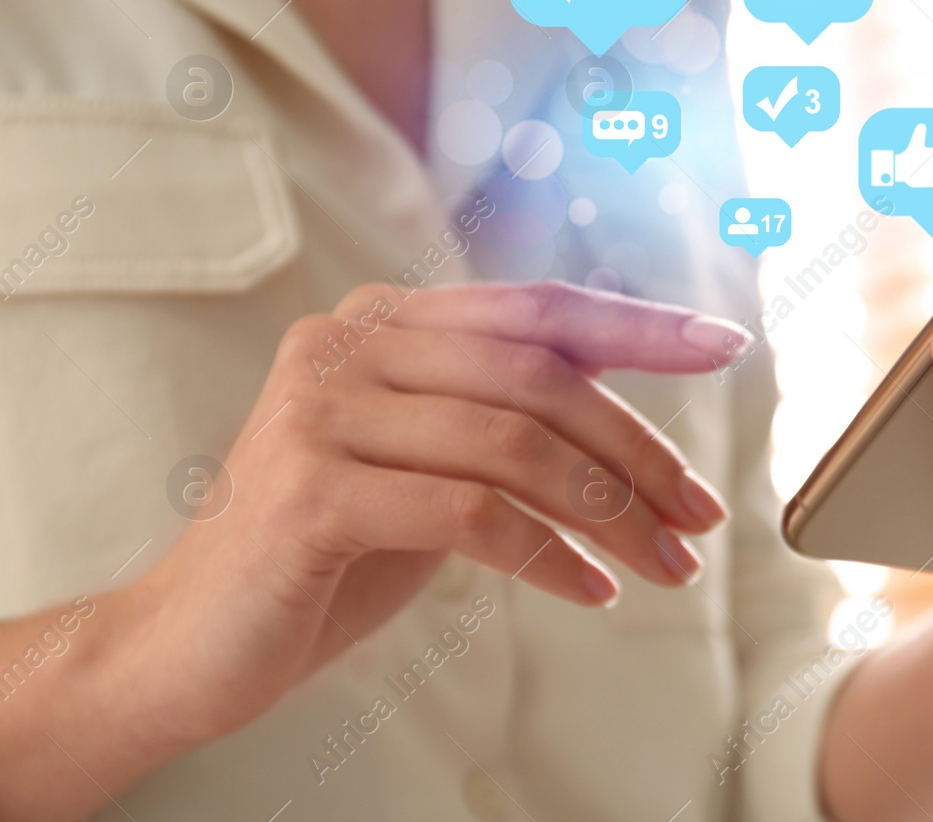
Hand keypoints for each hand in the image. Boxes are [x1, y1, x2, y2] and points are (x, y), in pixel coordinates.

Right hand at [124, 281, 744, 746]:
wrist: (194, 639)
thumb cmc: (334, 551)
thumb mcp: (432, 464)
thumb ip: (503, 417)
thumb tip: (629, 415)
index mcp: (385, 321)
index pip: (538, 309)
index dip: (638, 324)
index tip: (724, 346)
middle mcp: (348, 343)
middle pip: (540, 378)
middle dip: (639, 450)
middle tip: (701, 516)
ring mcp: (320, 409)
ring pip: (514, 443)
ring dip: (611, 512)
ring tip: (665, 566)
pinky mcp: (309, 488)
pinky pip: (469, 513)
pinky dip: (548, 555)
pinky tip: (589, 591)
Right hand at [875, 123, 932, 188]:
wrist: (902, 169)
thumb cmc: (909, 155)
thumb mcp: (915, 143)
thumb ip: (919, 134)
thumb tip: (922, 125)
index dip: (932, 153)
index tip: (924, 155)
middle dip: (932, 162)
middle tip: (922, 163)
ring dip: (932, 170)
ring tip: (923, 170)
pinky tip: (928, 177)